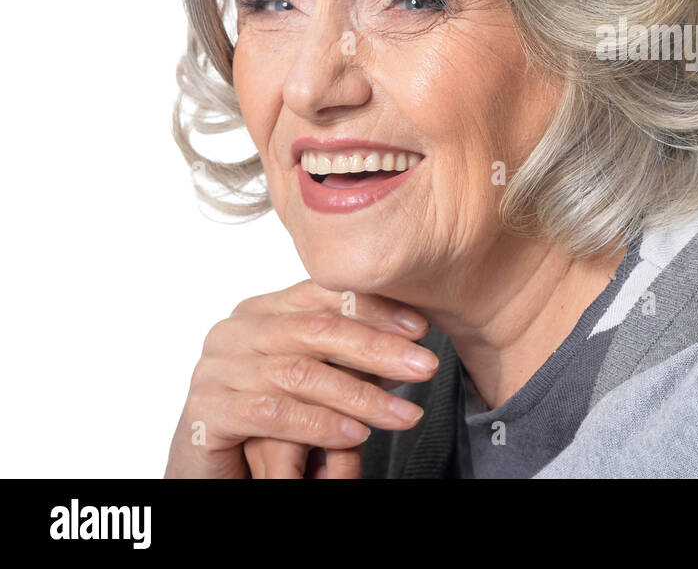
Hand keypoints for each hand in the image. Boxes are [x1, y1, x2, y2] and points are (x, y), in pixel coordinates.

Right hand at [165, 279, 437, 477]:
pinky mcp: (205, 412)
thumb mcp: (316, 379)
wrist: (210, 470)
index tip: (421, 327)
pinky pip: (271, 414)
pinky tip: (354, 435)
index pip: (323, 296)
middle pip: (317, 330)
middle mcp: (234, 333)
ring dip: (361, 396)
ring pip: (300, 373)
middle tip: (424, 367)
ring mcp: (215, 370)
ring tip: (403, 414)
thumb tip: (409, 345)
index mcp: (261, 312)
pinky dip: (319, 425)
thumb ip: (350, 357)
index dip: (376, 308)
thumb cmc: (264, 423)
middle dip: (379, 349)